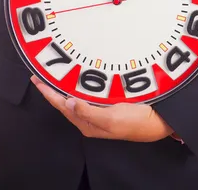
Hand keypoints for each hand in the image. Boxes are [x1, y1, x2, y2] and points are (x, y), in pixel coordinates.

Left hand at [31, 76, 173, 141]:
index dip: (48, 93)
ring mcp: (101, 110)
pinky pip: (91, 93)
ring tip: (56, 74)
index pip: (62, 105)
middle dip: (53, 88)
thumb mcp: (111, 119)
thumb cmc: (137, 122)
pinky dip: (83, 84)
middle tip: (41, 74)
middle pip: (66, 101)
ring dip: (66, 85)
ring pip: (78, 96)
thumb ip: (89, 112)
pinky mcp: (112, 103)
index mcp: (88, 124)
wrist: (160, 122)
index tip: (36, 80)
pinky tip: (81, 77)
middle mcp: (91, 117)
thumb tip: (67, 102)